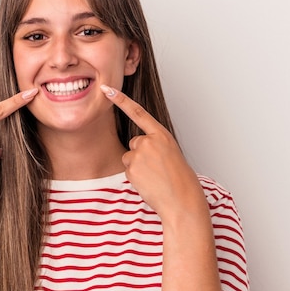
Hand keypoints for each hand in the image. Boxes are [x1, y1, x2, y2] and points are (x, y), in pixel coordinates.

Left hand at [100, 85, 205, 219]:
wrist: (182, 200)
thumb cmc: (180, 180)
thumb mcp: (171, 154)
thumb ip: (155, 145)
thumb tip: (137, 148)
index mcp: (162, 135)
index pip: (138, 112)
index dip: (121, 100)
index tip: (107, 89)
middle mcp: (149, 141)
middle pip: (134, 143)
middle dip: (141, 155)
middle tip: (158, 169)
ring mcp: (139, 154)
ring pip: (130, 158)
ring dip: (139, 168)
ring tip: (155, 177)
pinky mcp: (132, 168)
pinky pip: (129, 170)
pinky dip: (137, 178)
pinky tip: (150, 183)